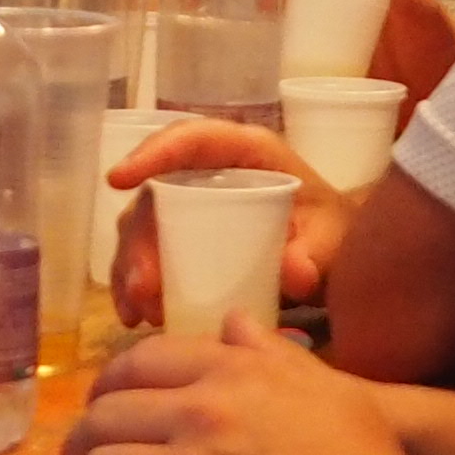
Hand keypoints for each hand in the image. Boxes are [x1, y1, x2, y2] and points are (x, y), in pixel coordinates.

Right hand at [101, 116, 355, 320]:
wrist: (335, 252)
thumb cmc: (331, 229)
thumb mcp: (332, 239)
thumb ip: (317, 254)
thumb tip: (295, 273)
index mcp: (246, 153)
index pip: (192, 139)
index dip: (152, 153)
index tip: (118, 180)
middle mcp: (208, 172)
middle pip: (157, 193)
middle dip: (138, 239)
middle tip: (141, 287)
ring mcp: (190, 204)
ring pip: (141, 225)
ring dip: (130, 267)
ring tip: (137, 311)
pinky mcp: (182, 237)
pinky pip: (146, 255)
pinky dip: (134, 284)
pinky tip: (135, 316)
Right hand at [275, 0, 454, 97]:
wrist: (447, 111)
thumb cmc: (445, 56)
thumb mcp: (430, 22)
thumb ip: (413, 3)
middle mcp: (358, 1)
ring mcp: (346, 34)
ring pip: (304, 7)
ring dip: (280, 0)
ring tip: (261, 7)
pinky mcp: (336, 66)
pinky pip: (302, 46)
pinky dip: (282, 41)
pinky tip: (268, 49)